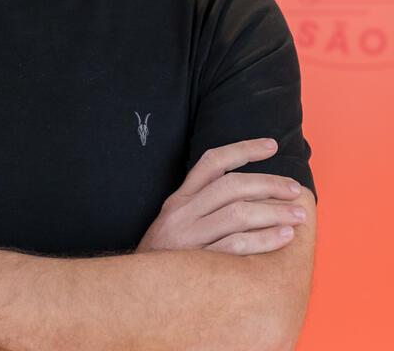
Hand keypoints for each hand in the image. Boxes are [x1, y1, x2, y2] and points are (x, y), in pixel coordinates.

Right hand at [135, 138, 306, 255]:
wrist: (138, 290)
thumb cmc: (168, 255)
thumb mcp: (176, 221)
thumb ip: (203, 205)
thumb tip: (249, 193)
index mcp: (181, 198)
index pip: (212, 162)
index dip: (243, 149)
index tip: (271, 145)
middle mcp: (183, 212)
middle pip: (232, 185)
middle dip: (269, 183)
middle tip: (295, 189)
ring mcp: (190, 236)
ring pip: (238, 214)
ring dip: (274, 212)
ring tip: (299, 215)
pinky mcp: (197, 262)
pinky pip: (237, 246)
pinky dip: (265, 239)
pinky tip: (285, 237)